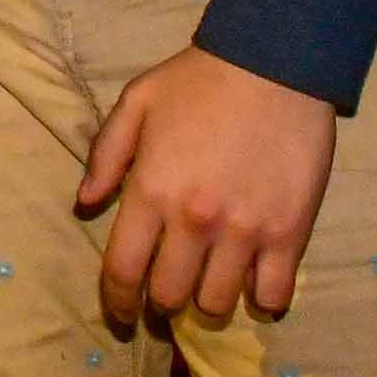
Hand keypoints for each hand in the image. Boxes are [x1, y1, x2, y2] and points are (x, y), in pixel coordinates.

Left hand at [76, 41, 338, 330]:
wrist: (275, 63)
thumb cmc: (199, 81)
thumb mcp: (136, 103)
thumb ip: (106, 156)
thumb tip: (87, 205)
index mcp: (151, 190)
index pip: (123, 272)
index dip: (118, 303)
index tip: (123, 313)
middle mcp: (194, 221)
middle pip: (170, 297)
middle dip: (163, 302)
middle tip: (169, 291)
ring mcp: (244, 232)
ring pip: (218, 305)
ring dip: (209, 302)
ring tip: (210, 283)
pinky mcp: (289, 234)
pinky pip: (273, 295)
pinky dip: (261, 298)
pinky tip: (255, 281)